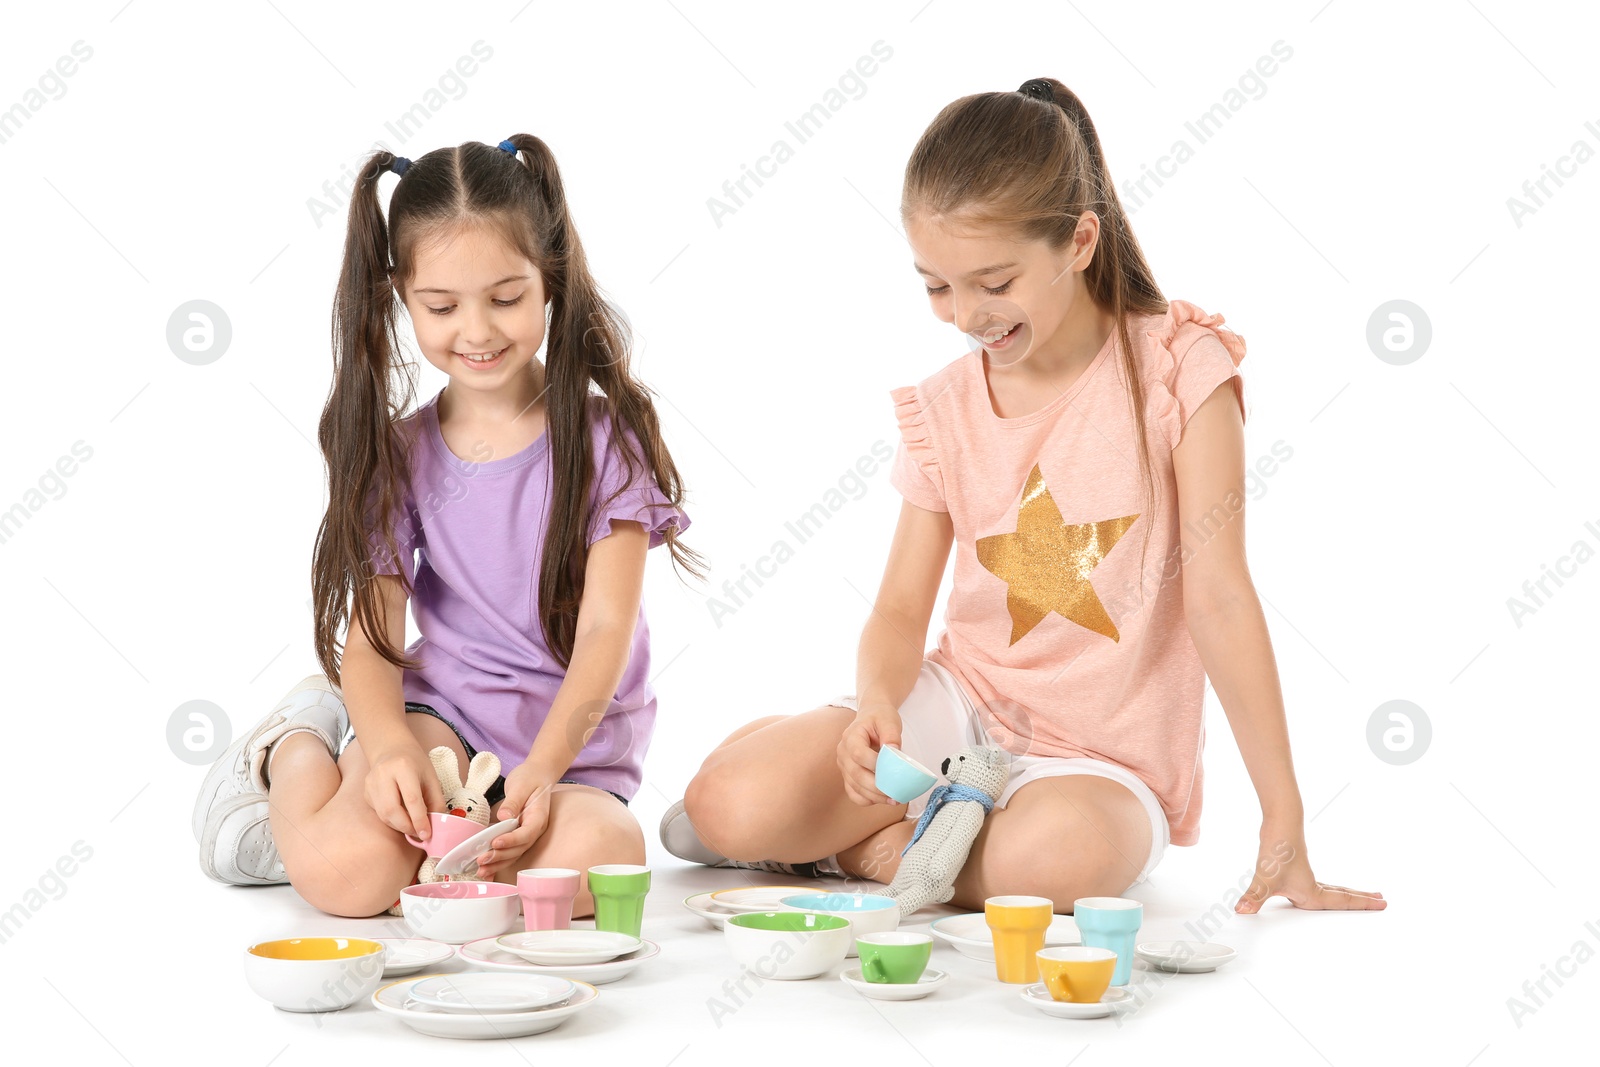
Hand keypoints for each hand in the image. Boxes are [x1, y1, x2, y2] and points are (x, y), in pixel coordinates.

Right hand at [364, 741, 442, 839]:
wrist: (392, 749)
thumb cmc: (415, 763)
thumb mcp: (431, 777)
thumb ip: (435, 800)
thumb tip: (436, 824)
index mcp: (403, 767)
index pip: (411, 799)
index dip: (419, 820)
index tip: (427, 834)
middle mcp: (383, 775)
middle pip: (392, 810)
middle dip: (407, 827)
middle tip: (419, 833)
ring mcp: (371, 784)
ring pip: (383, 815)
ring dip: (399, 826)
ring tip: (412, 826)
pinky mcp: (366, 793)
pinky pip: (379, 813)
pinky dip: (392, 820)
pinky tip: (401, 816)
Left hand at [473, 765, 553, 879]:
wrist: (537, 775)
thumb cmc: (530, 778)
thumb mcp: (521, 785)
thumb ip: (513, 801)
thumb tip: (504, 816)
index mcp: (539, 817)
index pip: (527, 833)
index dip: (512, 840)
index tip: (496, 842)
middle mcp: (534, 830)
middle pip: (519, 848)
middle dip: (500, 856)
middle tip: (482, 859)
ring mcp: (527, 835)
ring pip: (513, 854)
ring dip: (497, 864)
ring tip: (481, 870)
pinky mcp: (517, 836)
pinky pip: (509, 852)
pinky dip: (497, 862)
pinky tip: (486, 870)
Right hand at [837, 706, 903, 806]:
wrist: (871, 716)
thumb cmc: (880, 718)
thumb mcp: (888, 721)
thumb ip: (891, 735)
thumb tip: (894, 753)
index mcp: (850, 737)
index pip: (858, 754)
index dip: (874, 763)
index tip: (892, 767)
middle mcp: (843, 753)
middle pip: (856, 774)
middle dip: (877, 787)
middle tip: (896, 793)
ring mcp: (844, 766)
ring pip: (855, 787)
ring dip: (874, 796)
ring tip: (894, 799)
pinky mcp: (848, 776)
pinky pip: (854, 793)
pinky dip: (867, 800)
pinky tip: (882, 799)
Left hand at [1235, 831, 1385, 912]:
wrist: (1279, 822)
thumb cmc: (1277, 849)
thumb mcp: (1265, 879)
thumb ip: (1254, 898)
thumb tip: (1242, 911)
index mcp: (1311, 892)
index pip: (1342, 902)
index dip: (1362, 905)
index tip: (1383, 904)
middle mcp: (1310, 884)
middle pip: (1342, 894)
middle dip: (1361, 899)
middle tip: (1382, 899)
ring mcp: (1303, 874)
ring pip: (1332, 887)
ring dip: (1348, 892)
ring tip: (1363, 894)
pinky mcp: (1294, 866)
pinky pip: (1319, 881)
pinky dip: (1329, 887)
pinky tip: (1322, 888)